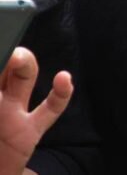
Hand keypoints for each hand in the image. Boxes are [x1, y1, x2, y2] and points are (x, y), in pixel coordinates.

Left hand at [0, 47, 72, 174]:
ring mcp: (13, 113)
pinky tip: (63, 79)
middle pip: (3, 65)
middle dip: (2, 53)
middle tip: (1, 51)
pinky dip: (62, 93)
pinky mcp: (30, 131)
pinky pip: (51, 108)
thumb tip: (0, 106)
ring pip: (24, 77)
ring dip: (24, 63)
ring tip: (18, 58)